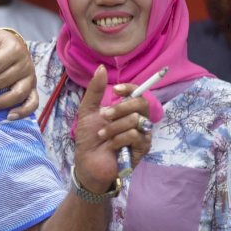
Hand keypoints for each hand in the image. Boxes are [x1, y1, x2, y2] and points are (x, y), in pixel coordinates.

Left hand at [73, 66, 151, 192]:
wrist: (87, 162)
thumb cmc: (89, 138)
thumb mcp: (88, 111)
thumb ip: (95, 91)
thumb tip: (102, 68)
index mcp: (125, 110)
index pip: (138, 93)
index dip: (130, 88)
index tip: (116, 90)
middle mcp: (137, 120)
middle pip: (141, 103)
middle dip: (120, 108)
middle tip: (104, 116)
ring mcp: (142, 134)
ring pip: (136, 120)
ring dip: (113, 128)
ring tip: (103, 136)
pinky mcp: (143, 149)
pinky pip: (134, 135)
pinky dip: (118, 139)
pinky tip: (111, 146)